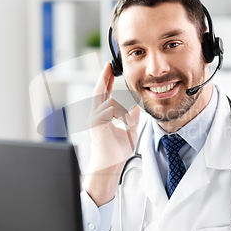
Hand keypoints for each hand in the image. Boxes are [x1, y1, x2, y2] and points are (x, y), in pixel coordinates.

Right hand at [84, 62, 139, 205]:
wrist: (110, 165)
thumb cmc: (117, 152)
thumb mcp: (130, 131)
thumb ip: (132, 119)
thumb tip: (136, 108)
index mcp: (103, 116)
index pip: (104, 94)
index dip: (107, 81)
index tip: (110, 69)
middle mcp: (96, 116)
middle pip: (99, 92)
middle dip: (104, 77)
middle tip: (108, 65)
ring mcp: (95, 120)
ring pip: (103, 100)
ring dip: (111, 96)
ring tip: (115, 89)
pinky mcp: (96, 126)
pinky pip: (104, 111)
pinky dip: (112, 109)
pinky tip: (118, 110)